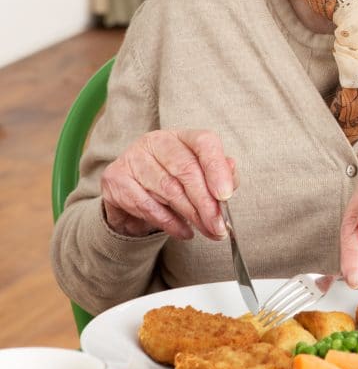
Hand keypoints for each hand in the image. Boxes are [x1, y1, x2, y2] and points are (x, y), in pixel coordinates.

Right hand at [99, 129, 234, 240]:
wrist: (131, 195)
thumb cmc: (174, 182)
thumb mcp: (201, 176)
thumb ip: (220, 176)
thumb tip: (230, 180)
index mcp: (182, 136)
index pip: (204, 142)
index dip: (216, 168)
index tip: (226, 195)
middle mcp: (156, 141)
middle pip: (186, 170)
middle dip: (206, 203)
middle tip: (219, 227)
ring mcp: (133, 157)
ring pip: (168, 189)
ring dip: (191, 215)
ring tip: (207, 230)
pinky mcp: (115, 177)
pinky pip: (146, 204)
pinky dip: (168, 222)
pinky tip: (184, 232)